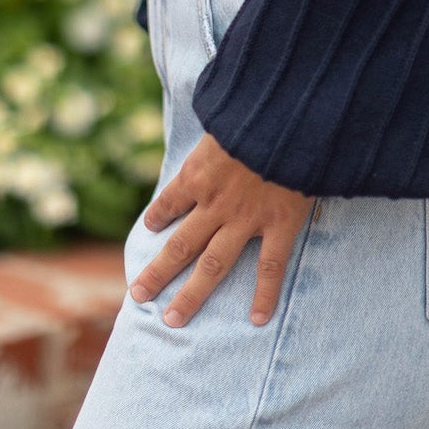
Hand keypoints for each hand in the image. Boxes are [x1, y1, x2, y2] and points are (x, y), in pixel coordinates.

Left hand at [129, 132, 314, 327]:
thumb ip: (213, 129)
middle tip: (138, 296)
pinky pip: (269, 267)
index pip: (170, 201)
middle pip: (180, 246)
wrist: (290, 116)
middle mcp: (215, 203)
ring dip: (191, 294)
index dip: (158, 216)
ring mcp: (246, 218)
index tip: (151, 227)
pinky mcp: (279, 224)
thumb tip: (213, 114)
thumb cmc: (256, 109)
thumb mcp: (221, 115)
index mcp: (198, 174)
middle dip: (157, 272)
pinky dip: (265, 295)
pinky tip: (258, 319)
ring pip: (212, 265)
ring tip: (172, 320)